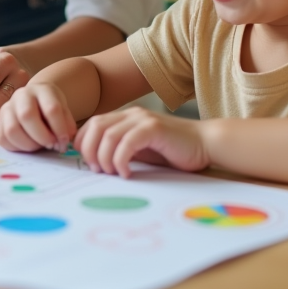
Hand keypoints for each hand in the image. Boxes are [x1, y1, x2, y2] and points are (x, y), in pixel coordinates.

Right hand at [0, 83, 76, 152]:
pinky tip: (28, 146)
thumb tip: (63, 141)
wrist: (34, 102)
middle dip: (42, 136)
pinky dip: (17, 147)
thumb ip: (67, 125)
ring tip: (40, 146)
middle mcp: (21, 95)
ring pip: (12, 130)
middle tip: (51, 145)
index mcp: (41, 90)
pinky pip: (3, 139)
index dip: (60, 128)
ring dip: (29, 144)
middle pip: (27, 116)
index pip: (51, 108)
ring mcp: (6, 108)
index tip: (64, 141)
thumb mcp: (64, 111)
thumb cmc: (50, 108)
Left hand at [74, 107, 209, 177]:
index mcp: (125, 117)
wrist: (205, 144)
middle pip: (95, 126)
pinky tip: (126, 174)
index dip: (83, 142)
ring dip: (104, 158)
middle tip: (96, 170)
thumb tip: (96, 163)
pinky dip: (121, 160)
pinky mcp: (154, 128)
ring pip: (108, 136)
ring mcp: (143, 119)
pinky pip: (127, 143)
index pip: (92, 124)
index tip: (86, 163)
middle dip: (89, 150)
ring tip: (111, 173)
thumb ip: (121, 150)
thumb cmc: (173, 151)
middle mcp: (131, 114)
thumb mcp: (141, 151)